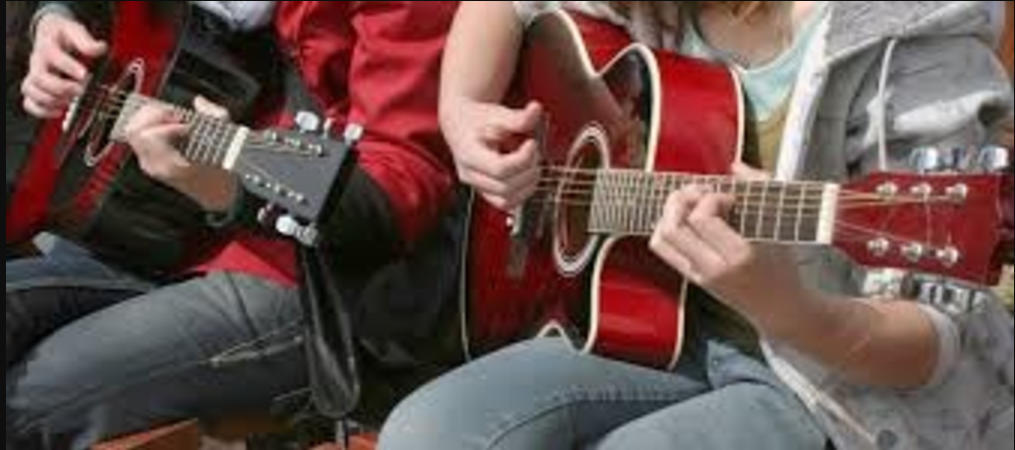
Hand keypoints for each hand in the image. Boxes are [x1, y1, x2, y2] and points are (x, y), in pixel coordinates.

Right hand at [21, 13, 106, 117]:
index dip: (68, 66)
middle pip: (39, 77)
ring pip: (31, 90)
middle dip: (61, 87)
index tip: (84, 74)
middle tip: (80, 90)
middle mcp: (38, 62)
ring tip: (71, 100)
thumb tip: (100, 48)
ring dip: (52, 100)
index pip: (52, 55)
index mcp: (47, 46)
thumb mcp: (75, 31)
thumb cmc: (63, 35)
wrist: (51, 36)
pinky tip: (59, 111)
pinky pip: (29, 102)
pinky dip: (42, 110)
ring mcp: (34, 76)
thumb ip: (86, 40)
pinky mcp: (35, 88)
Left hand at [123, 96, 238, 211]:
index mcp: (170, 164)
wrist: (215, 192)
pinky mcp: (147, 159)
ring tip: (170, 117)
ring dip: (150, 117)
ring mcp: (148, 163)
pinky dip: (149, 123)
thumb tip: (198, 102)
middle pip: (134, 129)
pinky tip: (167, 123)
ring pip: (132, 130)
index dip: (167, 121)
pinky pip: (137, 135)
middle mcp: (154, 165)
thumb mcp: (228, 142)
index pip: (149, 135)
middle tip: (174, 114)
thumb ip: (215, 116)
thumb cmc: (220, 171)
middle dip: (154, 115)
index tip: (185, 123)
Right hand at [440, 99, 542, 210]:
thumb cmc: (479, 120)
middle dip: (528, 172)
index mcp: (468, 153)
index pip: (500, 168)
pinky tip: (527, 175)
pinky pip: (506, 203)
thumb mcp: (497, 113)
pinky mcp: (486, 192)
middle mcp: (469, 174)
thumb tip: (535, 110)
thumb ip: (518, 116)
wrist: (462, 126)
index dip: (522, 159)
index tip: (532, 143)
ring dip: (527, 186)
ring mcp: (477, 186)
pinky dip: (522, 193)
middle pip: (505, 187)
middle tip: (535, 154)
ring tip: (532, 165)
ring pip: (506, 201)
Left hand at [648, 163, 811, 334]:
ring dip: (669, 213)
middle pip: (673, 227)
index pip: (703, 218)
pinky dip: (668, 228)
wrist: (780, 308)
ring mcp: (699, 275)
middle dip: (680, 199)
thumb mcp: (781, 224)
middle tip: (699, 193)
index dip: (709, 197)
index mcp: (740, 255)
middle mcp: (714, 269)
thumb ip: (761, 188)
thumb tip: (736, 166)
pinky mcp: (692, 278)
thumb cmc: (784, 265)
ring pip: (661, 238)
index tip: (727, 197)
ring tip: (690, 204)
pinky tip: (687, 219)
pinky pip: (665, 249)